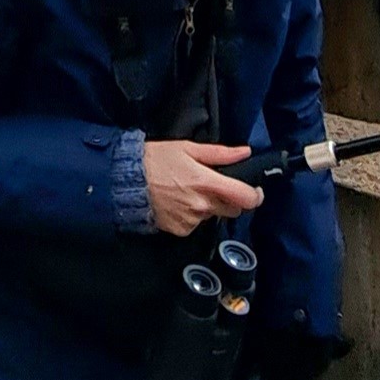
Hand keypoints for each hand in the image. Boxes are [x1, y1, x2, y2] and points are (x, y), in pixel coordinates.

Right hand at [142, 140, 261, 235]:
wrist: (124, 182)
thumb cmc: (155, 160)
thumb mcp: (187, 149)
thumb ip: (220, 154)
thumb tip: (245, 153)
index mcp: (207, 183)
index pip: (246, 198)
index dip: (255, 195)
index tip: (253, 191)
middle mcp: (202, 206)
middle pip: (233, 210)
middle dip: (229, 200)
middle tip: (213, 187)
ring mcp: (191, 220)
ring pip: (212, 216)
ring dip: (207, 207)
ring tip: (188, 193)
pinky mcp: (180, 230)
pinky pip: (195, 225)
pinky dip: (191, 216)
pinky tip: (178, 204)